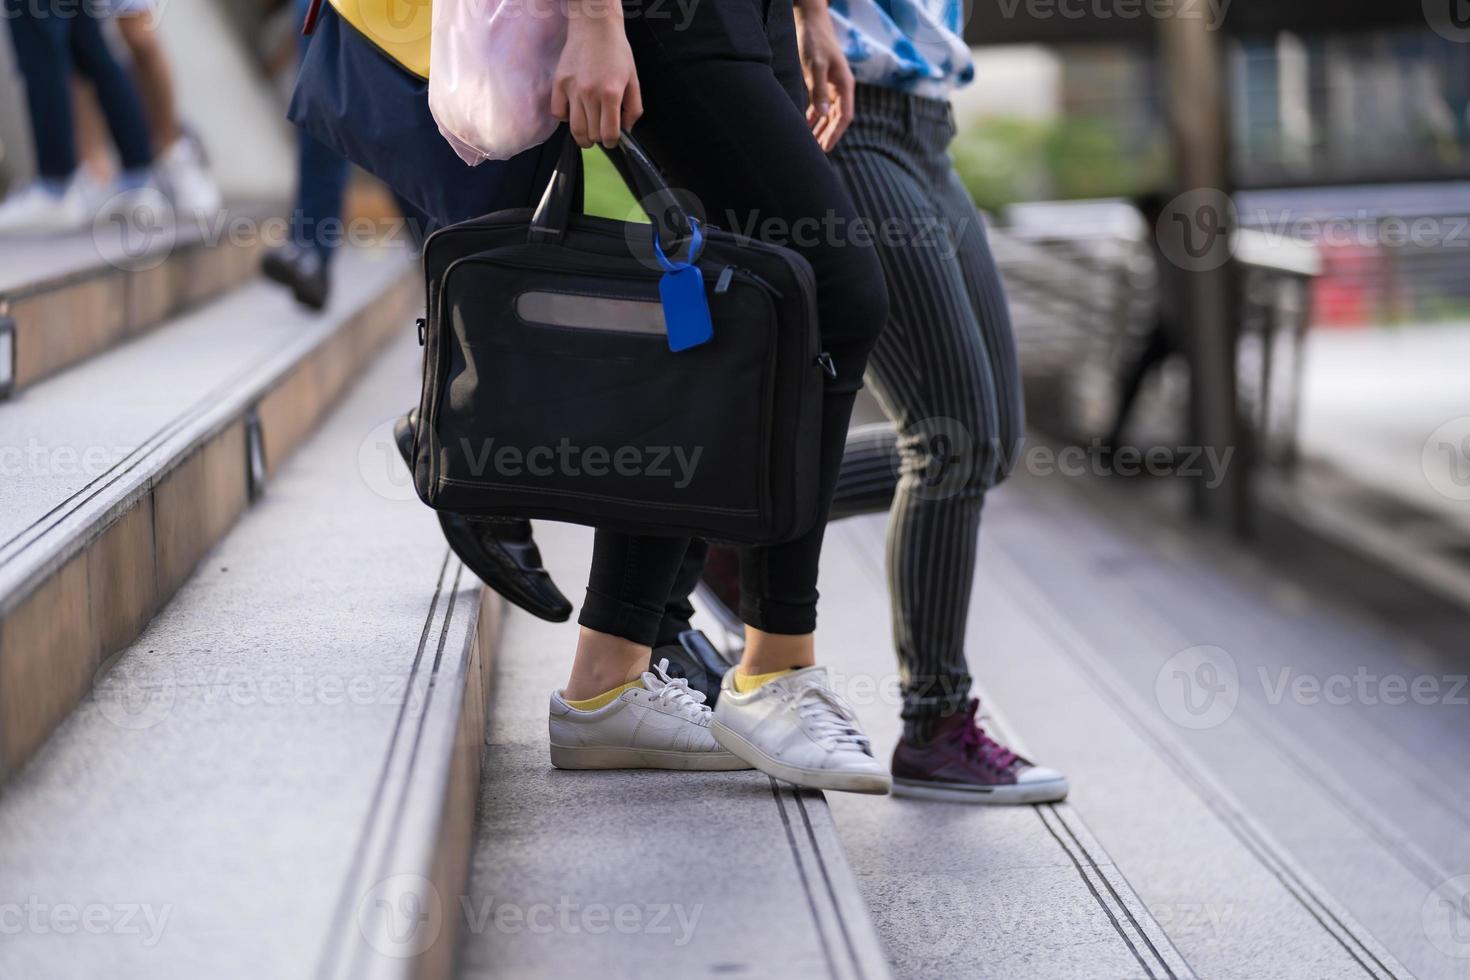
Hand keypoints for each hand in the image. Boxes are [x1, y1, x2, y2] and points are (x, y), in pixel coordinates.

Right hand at [551, 1, 642, 147]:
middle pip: (592, 134)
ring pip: (575, 129)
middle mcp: (590, 95)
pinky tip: (575, 112)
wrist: (595, 28)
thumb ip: (634, 108)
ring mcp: (572, 90)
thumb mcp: (633, 80)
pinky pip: (558, 113)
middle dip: (599, 138)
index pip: (609, 134)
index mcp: (611, 94)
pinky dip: (566, 118)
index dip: (612, 142)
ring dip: (583, 136)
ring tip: (588, 134)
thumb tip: (627, 129)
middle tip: (601, 132)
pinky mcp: (559, 84)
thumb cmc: (617, 52)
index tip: (612, 139)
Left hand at [794, 0, 853, 151]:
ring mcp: (832, 86)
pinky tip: (805, 127)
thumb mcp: (815, 66)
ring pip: (828, 114)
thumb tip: (822, 114)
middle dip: (827, 135)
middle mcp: (841, 88)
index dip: (835, 133)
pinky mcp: (822, 84)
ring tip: (811, 145)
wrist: (811, 22)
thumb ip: (819, 90)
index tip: (826, 148)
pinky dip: (813, 117)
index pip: (844, 116)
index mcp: (845, 85)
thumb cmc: (815, 41)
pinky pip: (820, 106)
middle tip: (816, 154)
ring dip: (820, 129)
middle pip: (836, 118)